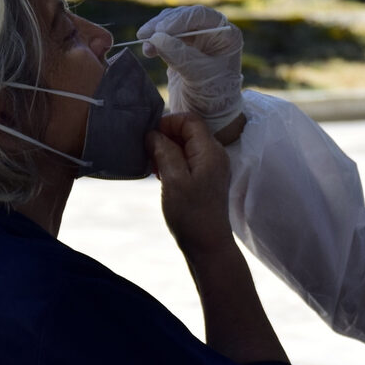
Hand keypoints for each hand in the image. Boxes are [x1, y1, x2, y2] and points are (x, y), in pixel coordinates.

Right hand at [137, 6, 243, 132]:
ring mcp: (198, 38)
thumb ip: (180, 57)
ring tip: (146, 47)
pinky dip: (155, 40)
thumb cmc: (213, 98)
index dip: (179, 20)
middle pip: (184, 17)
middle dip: (163, 25)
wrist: (209, 117)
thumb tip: (157, 37)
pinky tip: (148, 51)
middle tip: (145, 36)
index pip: (201, 16)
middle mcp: (213, 32)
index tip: (160, 31)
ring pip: (172, 23)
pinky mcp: (183, 47)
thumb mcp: (199, 77)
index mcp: (226, 35)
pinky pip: (166, 35)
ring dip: (156, 32)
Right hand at [145, 112, 232, 257]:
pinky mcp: (207, 179)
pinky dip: (174, 163)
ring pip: (187, 146)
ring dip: (168, 151)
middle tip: (149, 155)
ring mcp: (213, 167)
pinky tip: (162, 177)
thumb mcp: (173, 180)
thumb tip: (154, 133)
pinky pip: (189, 161)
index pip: (190, 120)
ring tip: (154, 168)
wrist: (208, 245)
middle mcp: (215, 155)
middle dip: (166, 138)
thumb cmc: (191, 214)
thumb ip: (164, 152)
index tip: (150, 138)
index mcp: (210, 151)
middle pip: (189, 132)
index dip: (168, 123)